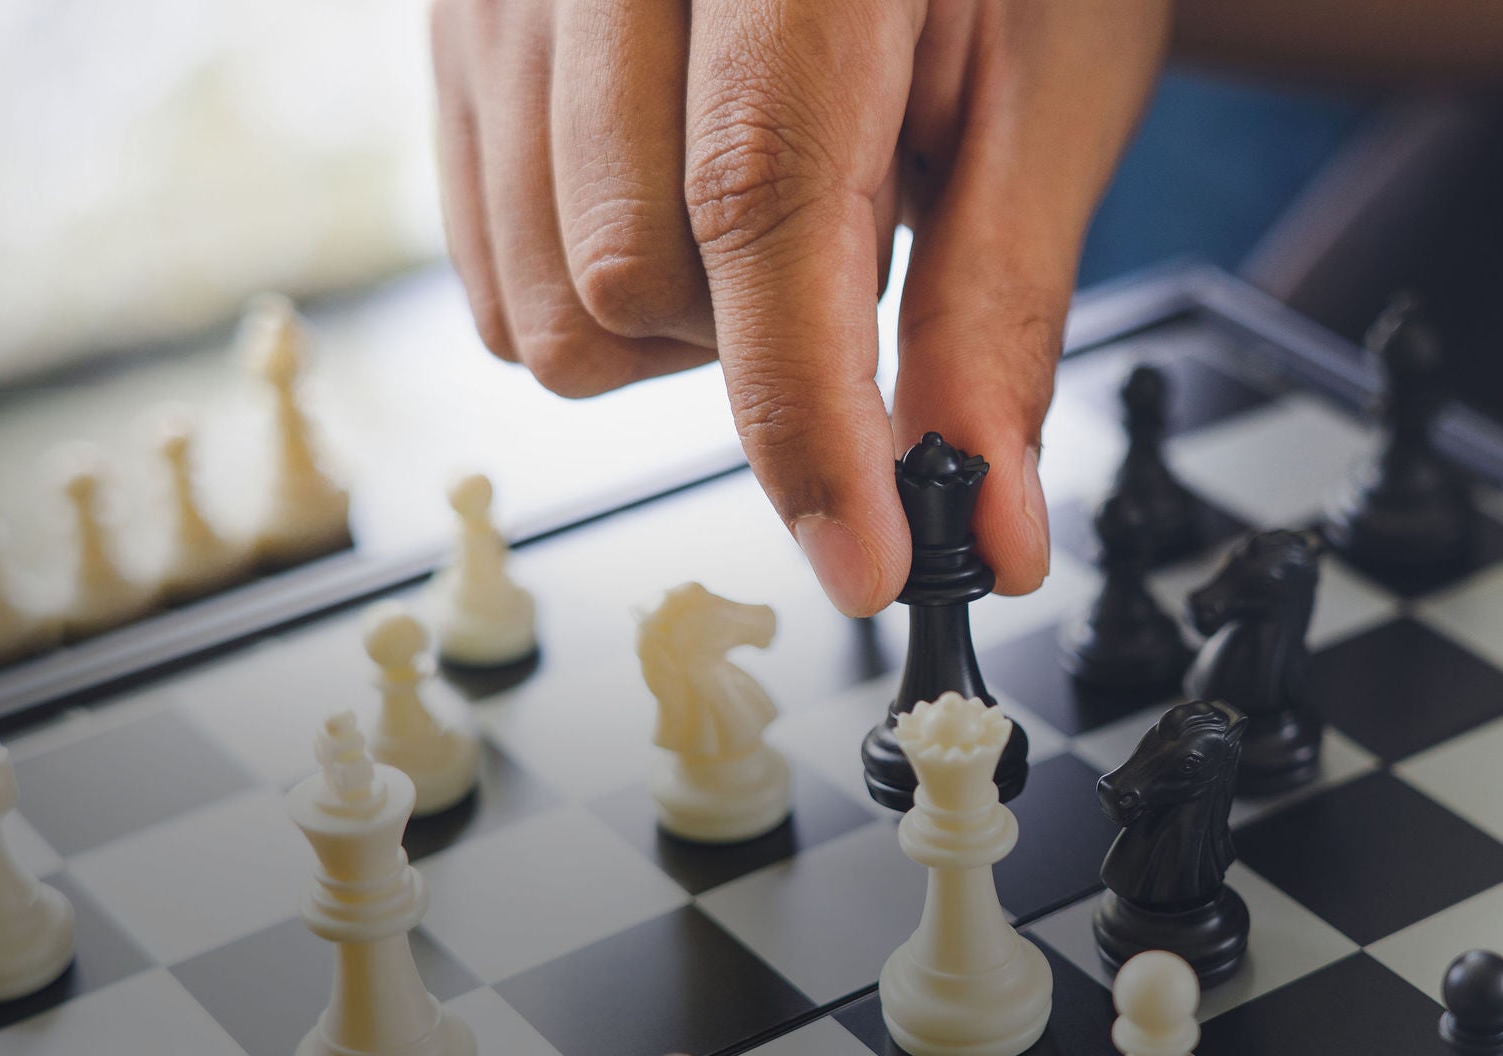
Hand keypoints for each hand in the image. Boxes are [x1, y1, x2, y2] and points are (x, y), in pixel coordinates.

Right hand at [430, 0, 1171, 613]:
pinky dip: (598, 294)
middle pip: (621, 276)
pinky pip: (489, 260)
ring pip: (540, 298)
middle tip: (855, 263)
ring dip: (673, 331)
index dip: (812, 417)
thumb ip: (998, 312)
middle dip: (752, 349)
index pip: (759, 202)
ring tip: (767, 221)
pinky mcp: (460, 33)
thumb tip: (987, 521)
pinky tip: (683, 207)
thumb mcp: (1042, 96)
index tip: (872, 556)